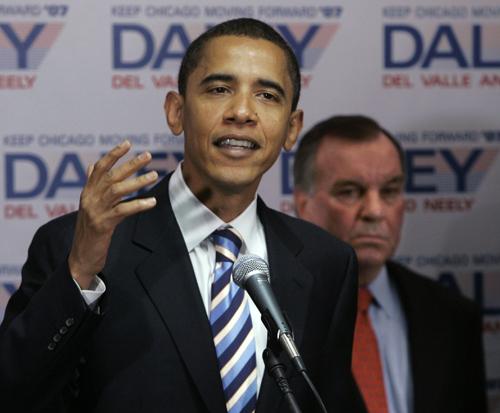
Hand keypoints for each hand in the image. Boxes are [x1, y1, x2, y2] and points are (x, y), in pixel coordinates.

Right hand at [68, 141, 157, 288]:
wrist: (80, 257)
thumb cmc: (89, 231)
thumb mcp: (88, 206)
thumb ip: (91, 186)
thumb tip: (91, 166)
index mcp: (87, 192)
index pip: (99, 167)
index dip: (113, 154)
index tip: (128, 143)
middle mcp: (89, 198)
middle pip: (111, 176)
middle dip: (130, 164)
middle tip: (148, 155)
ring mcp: (95, 211)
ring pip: (118, 190)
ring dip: (137, 182)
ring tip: (154, 175)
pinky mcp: (103, 225)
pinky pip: (123, 211)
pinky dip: (138, 205)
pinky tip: (152, 202)